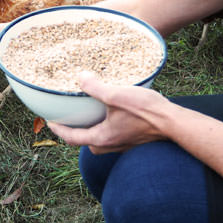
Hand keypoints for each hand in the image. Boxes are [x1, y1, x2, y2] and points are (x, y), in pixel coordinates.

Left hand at [47, 72, 171, 153]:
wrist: (173, 123)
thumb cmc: (146, 111)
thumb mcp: (116, 95)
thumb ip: (95, 87)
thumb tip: (80, 77)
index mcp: (102, 138)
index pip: (72, 138)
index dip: (58, 129)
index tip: (49, 121)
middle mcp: (110, 145)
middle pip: (84, 141)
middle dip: (73, 131)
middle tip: (67, 117)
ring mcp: (121, 144)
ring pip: (98, 139)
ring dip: (89, 128)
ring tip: (85, 113)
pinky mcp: (131, 140)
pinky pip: (110, 135)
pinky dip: (103, 126)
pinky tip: (108, 112)